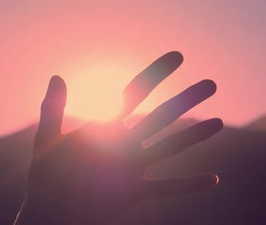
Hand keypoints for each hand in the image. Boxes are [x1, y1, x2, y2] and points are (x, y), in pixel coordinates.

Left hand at [15, 51, 222, 223]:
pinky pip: (167, 188)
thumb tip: (57, 76)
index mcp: (105, 126)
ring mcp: (131, 168)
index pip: (135, 92)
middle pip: (162, 116)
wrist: (51, 210)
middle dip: (186, 100)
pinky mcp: (134, 192)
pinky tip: (214, 179)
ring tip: (219, 122)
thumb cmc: (45, 175)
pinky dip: (189, 185)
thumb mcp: (47, 139)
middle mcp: (123, 144)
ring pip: (170, 147)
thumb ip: (53, 109)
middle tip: (211, 83)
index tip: (178, 55)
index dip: (156, 73)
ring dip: (194, 136)